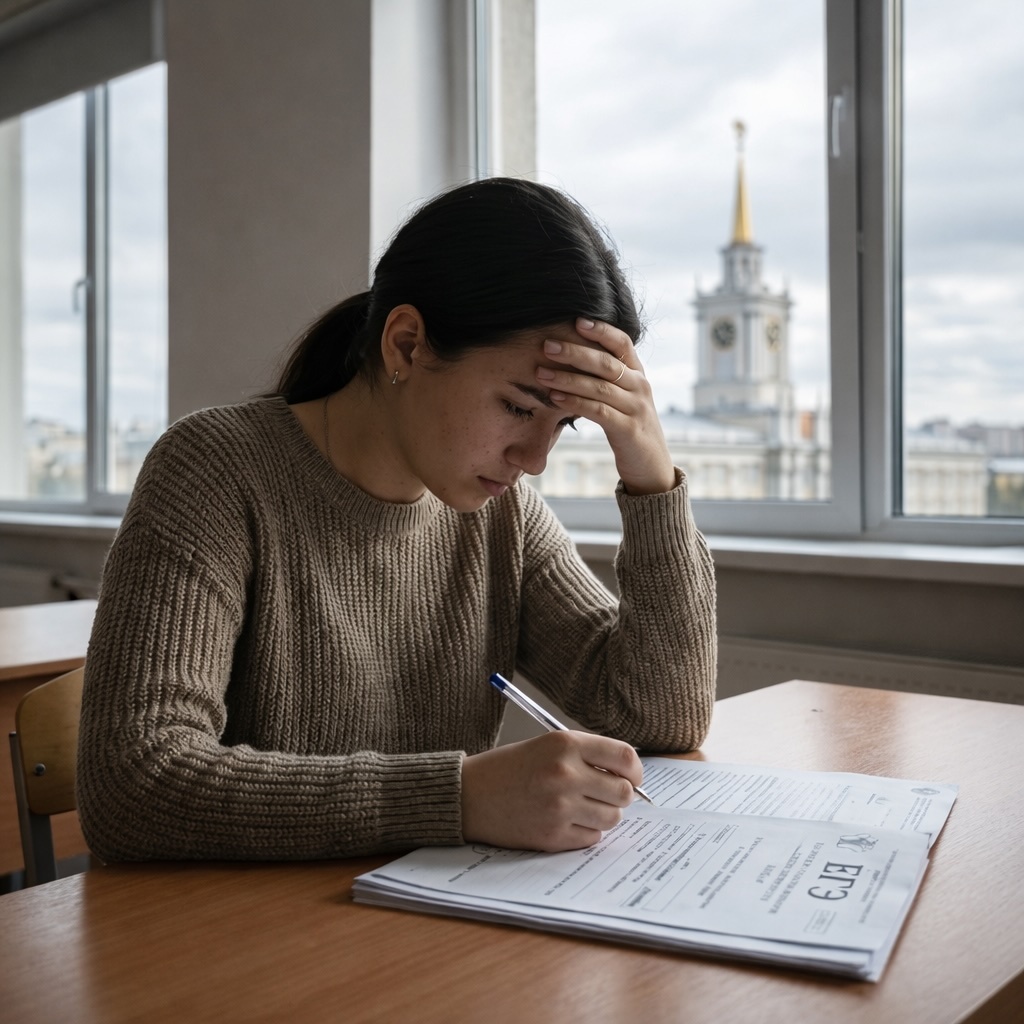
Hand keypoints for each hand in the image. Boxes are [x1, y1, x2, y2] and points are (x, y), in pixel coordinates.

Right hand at [461, 731, 642, 851]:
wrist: (469, 794)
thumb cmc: (510, 768)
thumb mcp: (548, 745)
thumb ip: (587, 756)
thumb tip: (629, 777)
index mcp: (565, 744)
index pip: (625, 757)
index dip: (635, 770)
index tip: (631, 776)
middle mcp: (565, 774)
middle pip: (623, 792)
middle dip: (618, 795)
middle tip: (603, 794)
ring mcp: (560, 807)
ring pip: (612, 818)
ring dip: (603, 814)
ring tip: (580, 807)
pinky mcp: (553, 835)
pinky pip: (592, 837)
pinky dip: (585, 831)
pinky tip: (564, 820)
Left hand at [535, 317, 675, 494]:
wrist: (651, 467)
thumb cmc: (629, 429)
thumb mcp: (621, 400)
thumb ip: (603, 380)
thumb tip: (568, 361)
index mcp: (637, 374)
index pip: (622, 343)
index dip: (601, 330)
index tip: (576, 320)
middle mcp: (640, 387)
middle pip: (606, 363)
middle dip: (574, 352)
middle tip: (547, 345)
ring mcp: (636, 408)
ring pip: (599, 386)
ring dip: (567, 378)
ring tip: (541, 373)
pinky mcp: (629, 430)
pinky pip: (598, 411)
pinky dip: (575, 402)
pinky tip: (555, 398)